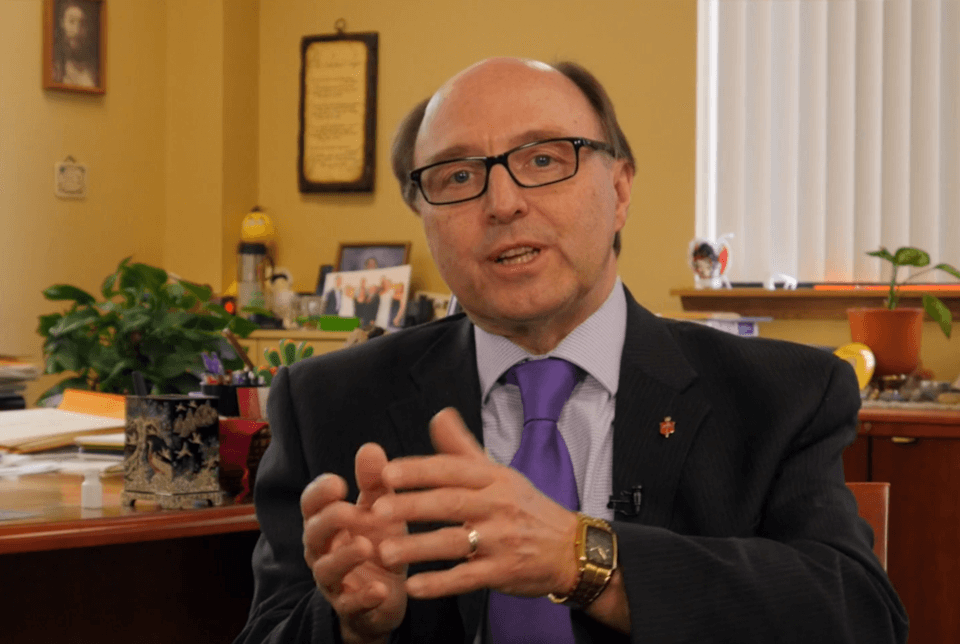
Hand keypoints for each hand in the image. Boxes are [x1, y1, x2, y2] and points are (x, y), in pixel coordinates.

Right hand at [301, 443, 407, 643]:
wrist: (386, 593)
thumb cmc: (379, 541)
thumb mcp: (380, 510)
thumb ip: (374, 483)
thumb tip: (370, 447)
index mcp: (327, 522)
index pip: (311, 504)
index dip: (320, 493)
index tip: (338, 483)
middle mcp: (323, 550)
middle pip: (312, 534)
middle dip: (328, 521)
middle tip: (349, 511)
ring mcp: (333, 581)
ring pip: (326, 570)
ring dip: (344, 558)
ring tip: (366, 547)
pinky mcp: (350, 607)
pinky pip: (350, 604)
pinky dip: (363, 597)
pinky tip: (379, 589)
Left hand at [371, 408, 578, 599]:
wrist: (571, 548)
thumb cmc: (525, 507)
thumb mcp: (499, 474)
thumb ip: (462, 449)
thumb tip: (439, 415)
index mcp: (493, 479)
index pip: (453, 470)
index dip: (420, 470)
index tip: (388, 472)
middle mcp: (497, 506)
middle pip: (451, 504)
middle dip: (413, 505)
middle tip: (378, 509)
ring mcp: (501, 541)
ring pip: (455, 543)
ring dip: (419, 547)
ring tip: (385, 551)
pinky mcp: (503, 573)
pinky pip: (467, 578)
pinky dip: (440, 584)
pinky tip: (413, 587)